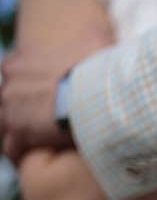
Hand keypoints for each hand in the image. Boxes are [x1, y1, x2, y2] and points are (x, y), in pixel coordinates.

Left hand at [0, 21, 113, 163]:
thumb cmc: (96, 73)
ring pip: (3, 124)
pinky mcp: (20, 131)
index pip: (11, 76)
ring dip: (16, 133)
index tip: (43, 100)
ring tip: (32, 143)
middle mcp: (9, 84)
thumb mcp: (93, 47)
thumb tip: (103, 43)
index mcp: (19, 63)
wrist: (95, 96)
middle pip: (5, 101)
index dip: (27, 90)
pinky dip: (20, 153)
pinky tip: (33, 156)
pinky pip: (11, 147)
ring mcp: (11, 109)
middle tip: (40, 124)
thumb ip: (90, 45)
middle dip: (20, 112)